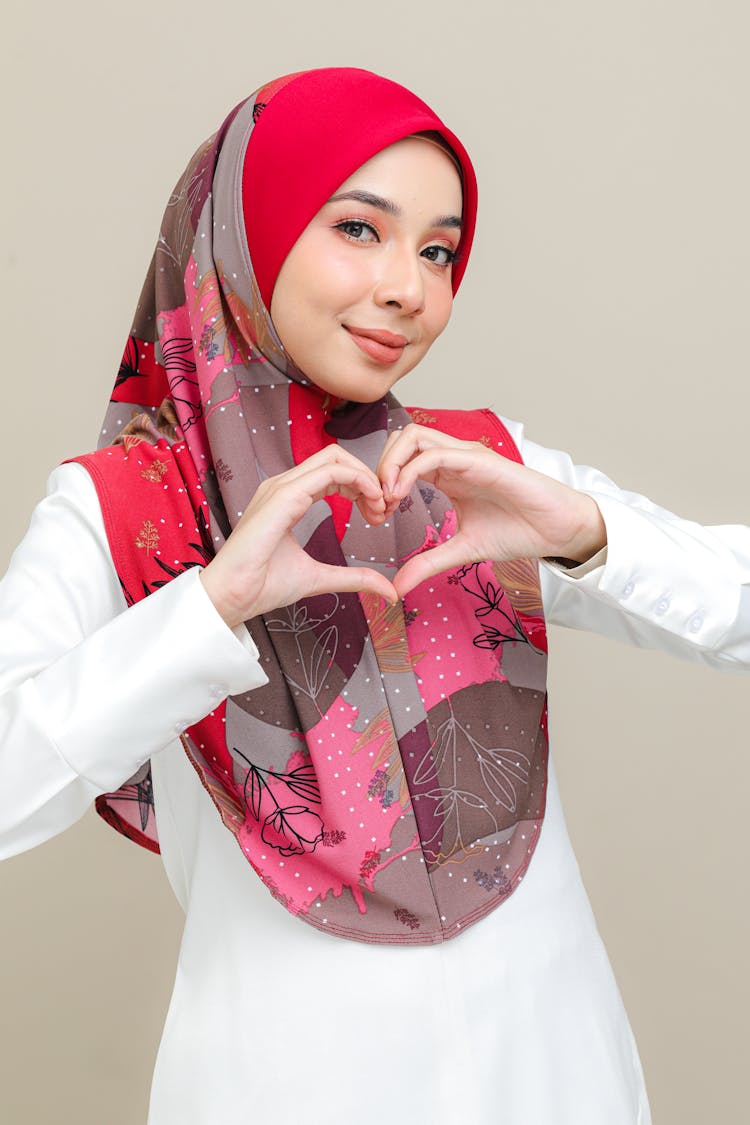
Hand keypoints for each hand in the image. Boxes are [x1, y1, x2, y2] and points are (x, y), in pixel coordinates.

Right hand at [200, 445, 396, 627]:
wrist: (232, 598)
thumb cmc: (263, 586)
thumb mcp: (321, 578)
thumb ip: (354, 578)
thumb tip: (388, 590)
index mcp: (288, 497)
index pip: (333, 472)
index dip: (362, 486)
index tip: (379, 515)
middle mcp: (283, 486)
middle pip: (336, 457)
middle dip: (368, 477)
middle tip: (385, 509)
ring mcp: (281, 487)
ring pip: (335, 457)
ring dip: (366, 478)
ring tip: (380, 508)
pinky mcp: (283, 496)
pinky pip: (329, 472)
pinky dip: (357, 480)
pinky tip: (370, 502)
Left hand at [377, 424, 606, 597]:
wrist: (557, 530)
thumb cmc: (518, 532)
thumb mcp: (462, 551)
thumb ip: (428, 563)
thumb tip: (397, 586)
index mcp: (446, 474)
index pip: (401, 459)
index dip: (381, 483)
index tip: (377, 516)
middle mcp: (453, 458)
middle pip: (401, 439)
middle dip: (380, 467)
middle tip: (377, 505)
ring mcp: (466, 456)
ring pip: (414, 436)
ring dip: (391, 464)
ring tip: (388, 498)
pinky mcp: (480, 461)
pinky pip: (436, 454)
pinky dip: (410, 470)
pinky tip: (402, 495)